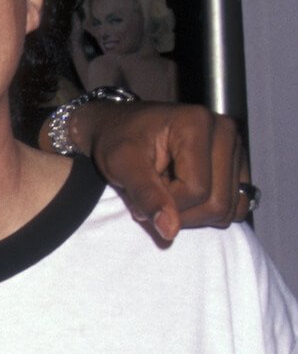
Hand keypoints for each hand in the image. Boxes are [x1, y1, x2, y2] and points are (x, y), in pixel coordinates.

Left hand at [65, 101, 249, 240]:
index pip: (196, 189)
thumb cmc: (116, 140)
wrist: (118, 126)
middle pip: (218, 202)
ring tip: (168, 187)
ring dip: (193, 210)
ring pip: (229, 208)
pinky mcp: (238, 164)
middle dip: (181, 211)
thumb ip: (145, 195)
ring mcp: (235, 147)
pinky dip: (209, 209)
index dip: (167, 203)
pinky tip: (186, 191)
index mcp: (196, 123)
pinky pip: (237, 206)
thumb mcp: (120, 164)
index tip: (141, 190)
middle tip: (154, 191)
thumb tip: (170, 229)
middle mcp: (224, 131)